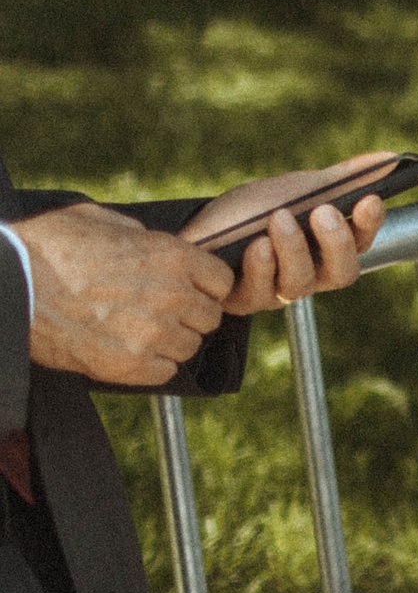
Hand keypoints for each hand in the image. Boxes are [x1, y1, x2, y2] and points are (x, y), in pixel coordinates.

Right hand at [18, 203, 232, 383]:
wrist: (10, 283)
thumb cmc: (48, 247)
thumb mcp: (102, 220)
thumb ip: (140, 235)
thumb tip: (151, 243)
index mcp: (172, 256)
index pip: (222, 280)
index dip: (205, 286)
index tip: (188, 289)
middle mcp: (171, 295)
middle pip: (210, 316)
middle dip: (189, 315)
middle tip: (160, 313)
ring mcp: (152, 333)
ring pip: (189, 346)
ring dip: (170, 342)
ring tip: (139, 332)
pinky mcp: (128, 365)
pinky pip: (165, 372)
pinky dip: (151, 365)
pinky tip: (129, 351)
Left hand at [210, 193, 384, 313]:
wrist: (198, 227)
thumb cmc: (254, 210)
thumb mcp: (299, 189)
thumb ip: (343, 179)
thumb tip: (391, 159)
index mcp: (330, 248)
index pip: (362, 241)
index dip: (369, 223)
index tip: (369, 198)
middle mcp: (311, 274)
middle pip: (342, 272)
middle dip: (335, 242)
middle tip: (323, 211)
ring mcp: (278, 291)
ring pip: (300, 283)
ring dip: (292, 248)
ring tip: (279, 217)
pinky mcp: (244, 301)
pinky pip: (260, 292)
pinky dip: (261, 266)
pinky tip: (255, 245)